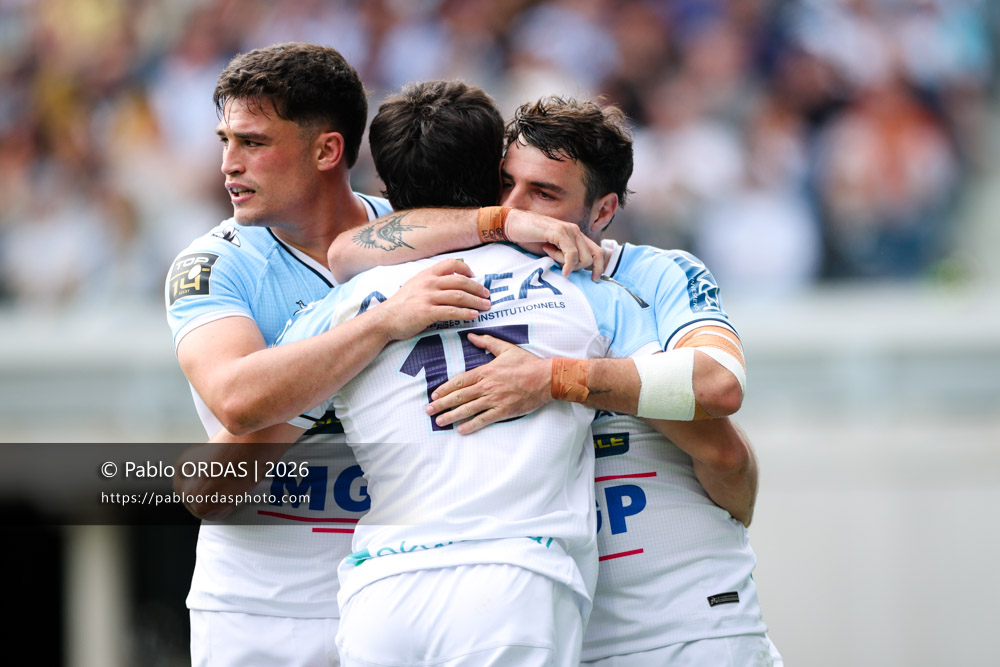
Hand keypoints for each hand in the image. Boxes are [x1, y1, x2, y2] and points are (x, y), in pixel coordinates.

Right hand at [379, 259, 491, 340]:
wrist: (384, 319)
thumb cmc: (401, 305)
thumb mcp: (415, 285)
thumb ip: (431, 281)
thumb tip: (451, 280)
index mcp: (426, 274)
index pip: (452, 264)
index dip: (467, 269)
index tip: (475, 277)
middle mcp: (428, 283)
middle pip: (461, 281)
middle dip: (477, 288)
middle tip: (487, 295)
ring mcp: (427, 297)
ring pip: (459, 296)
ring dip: (476, 301)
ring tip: (486, 306)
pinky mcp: (427, 313)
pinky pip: (451, 311)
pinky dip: (465, 313)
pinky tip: (474, 316)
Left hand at [426, 333, 550, 433]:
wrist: (546, 378)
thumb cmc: (526, 363)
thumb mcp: (506, 348)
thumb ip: (486, 342)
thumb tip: (471, 336)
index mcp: (485, 371)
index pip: (459, 381)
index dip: (445, 389)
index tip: (434, 395)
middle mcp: (487, 386)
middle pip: (460, 396)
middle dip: (442, 405)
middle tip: (429, 411)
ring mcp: (495, 400)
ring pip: (468, 409)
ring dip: (452, 416)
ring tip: (439, 421)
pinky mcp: (504, 411)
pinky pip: (484, 419)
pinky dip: (472, 425)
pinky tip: (461, 430)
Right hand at [505, 210, 604, 280]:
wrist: (513, 225)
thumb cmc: (530, 238)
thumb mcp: (552, 251)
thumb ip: (565, 257)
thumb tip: (575, 272)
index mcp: (575, 235)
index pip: (598, 251)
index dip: (600, 267)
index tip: (594, 280)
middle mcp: (575, 231)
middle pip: (593, 257)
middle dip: (579, 268)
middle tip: (560, 266)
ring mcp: (569, 230)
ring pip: (583, 257)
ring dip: (568, 264)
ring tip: (550, 255)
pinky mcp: (560, 232)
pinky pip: (572, 254)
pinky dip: (568, 265)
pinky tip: (560, 269)